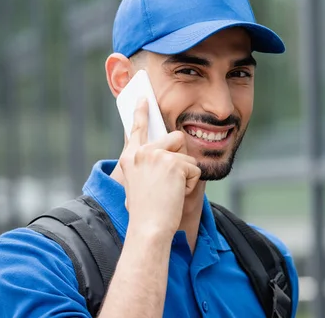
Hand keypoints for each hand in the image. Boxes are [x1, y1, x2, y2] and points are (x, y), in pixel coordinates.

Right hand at [118, 99, 200, 238]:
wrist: (148, 227)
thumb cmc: (146, 212)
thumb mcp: (139, 184)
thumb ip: (148, 165)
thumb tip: (168, 154)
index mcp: (130, 158)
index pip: (137, 129)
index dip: (141, 112)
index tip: (143, 98)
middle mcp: (141, 152)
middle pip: (175, 138)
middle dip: (181, 155)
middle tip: (171, 179)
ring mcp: (157, 155)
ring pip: (187, 155)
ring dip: (186, 173)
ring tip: (171, 190)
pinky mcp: (173, 163)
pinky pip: (194, 169)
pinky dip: (191, 184)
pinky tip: (177, 194)